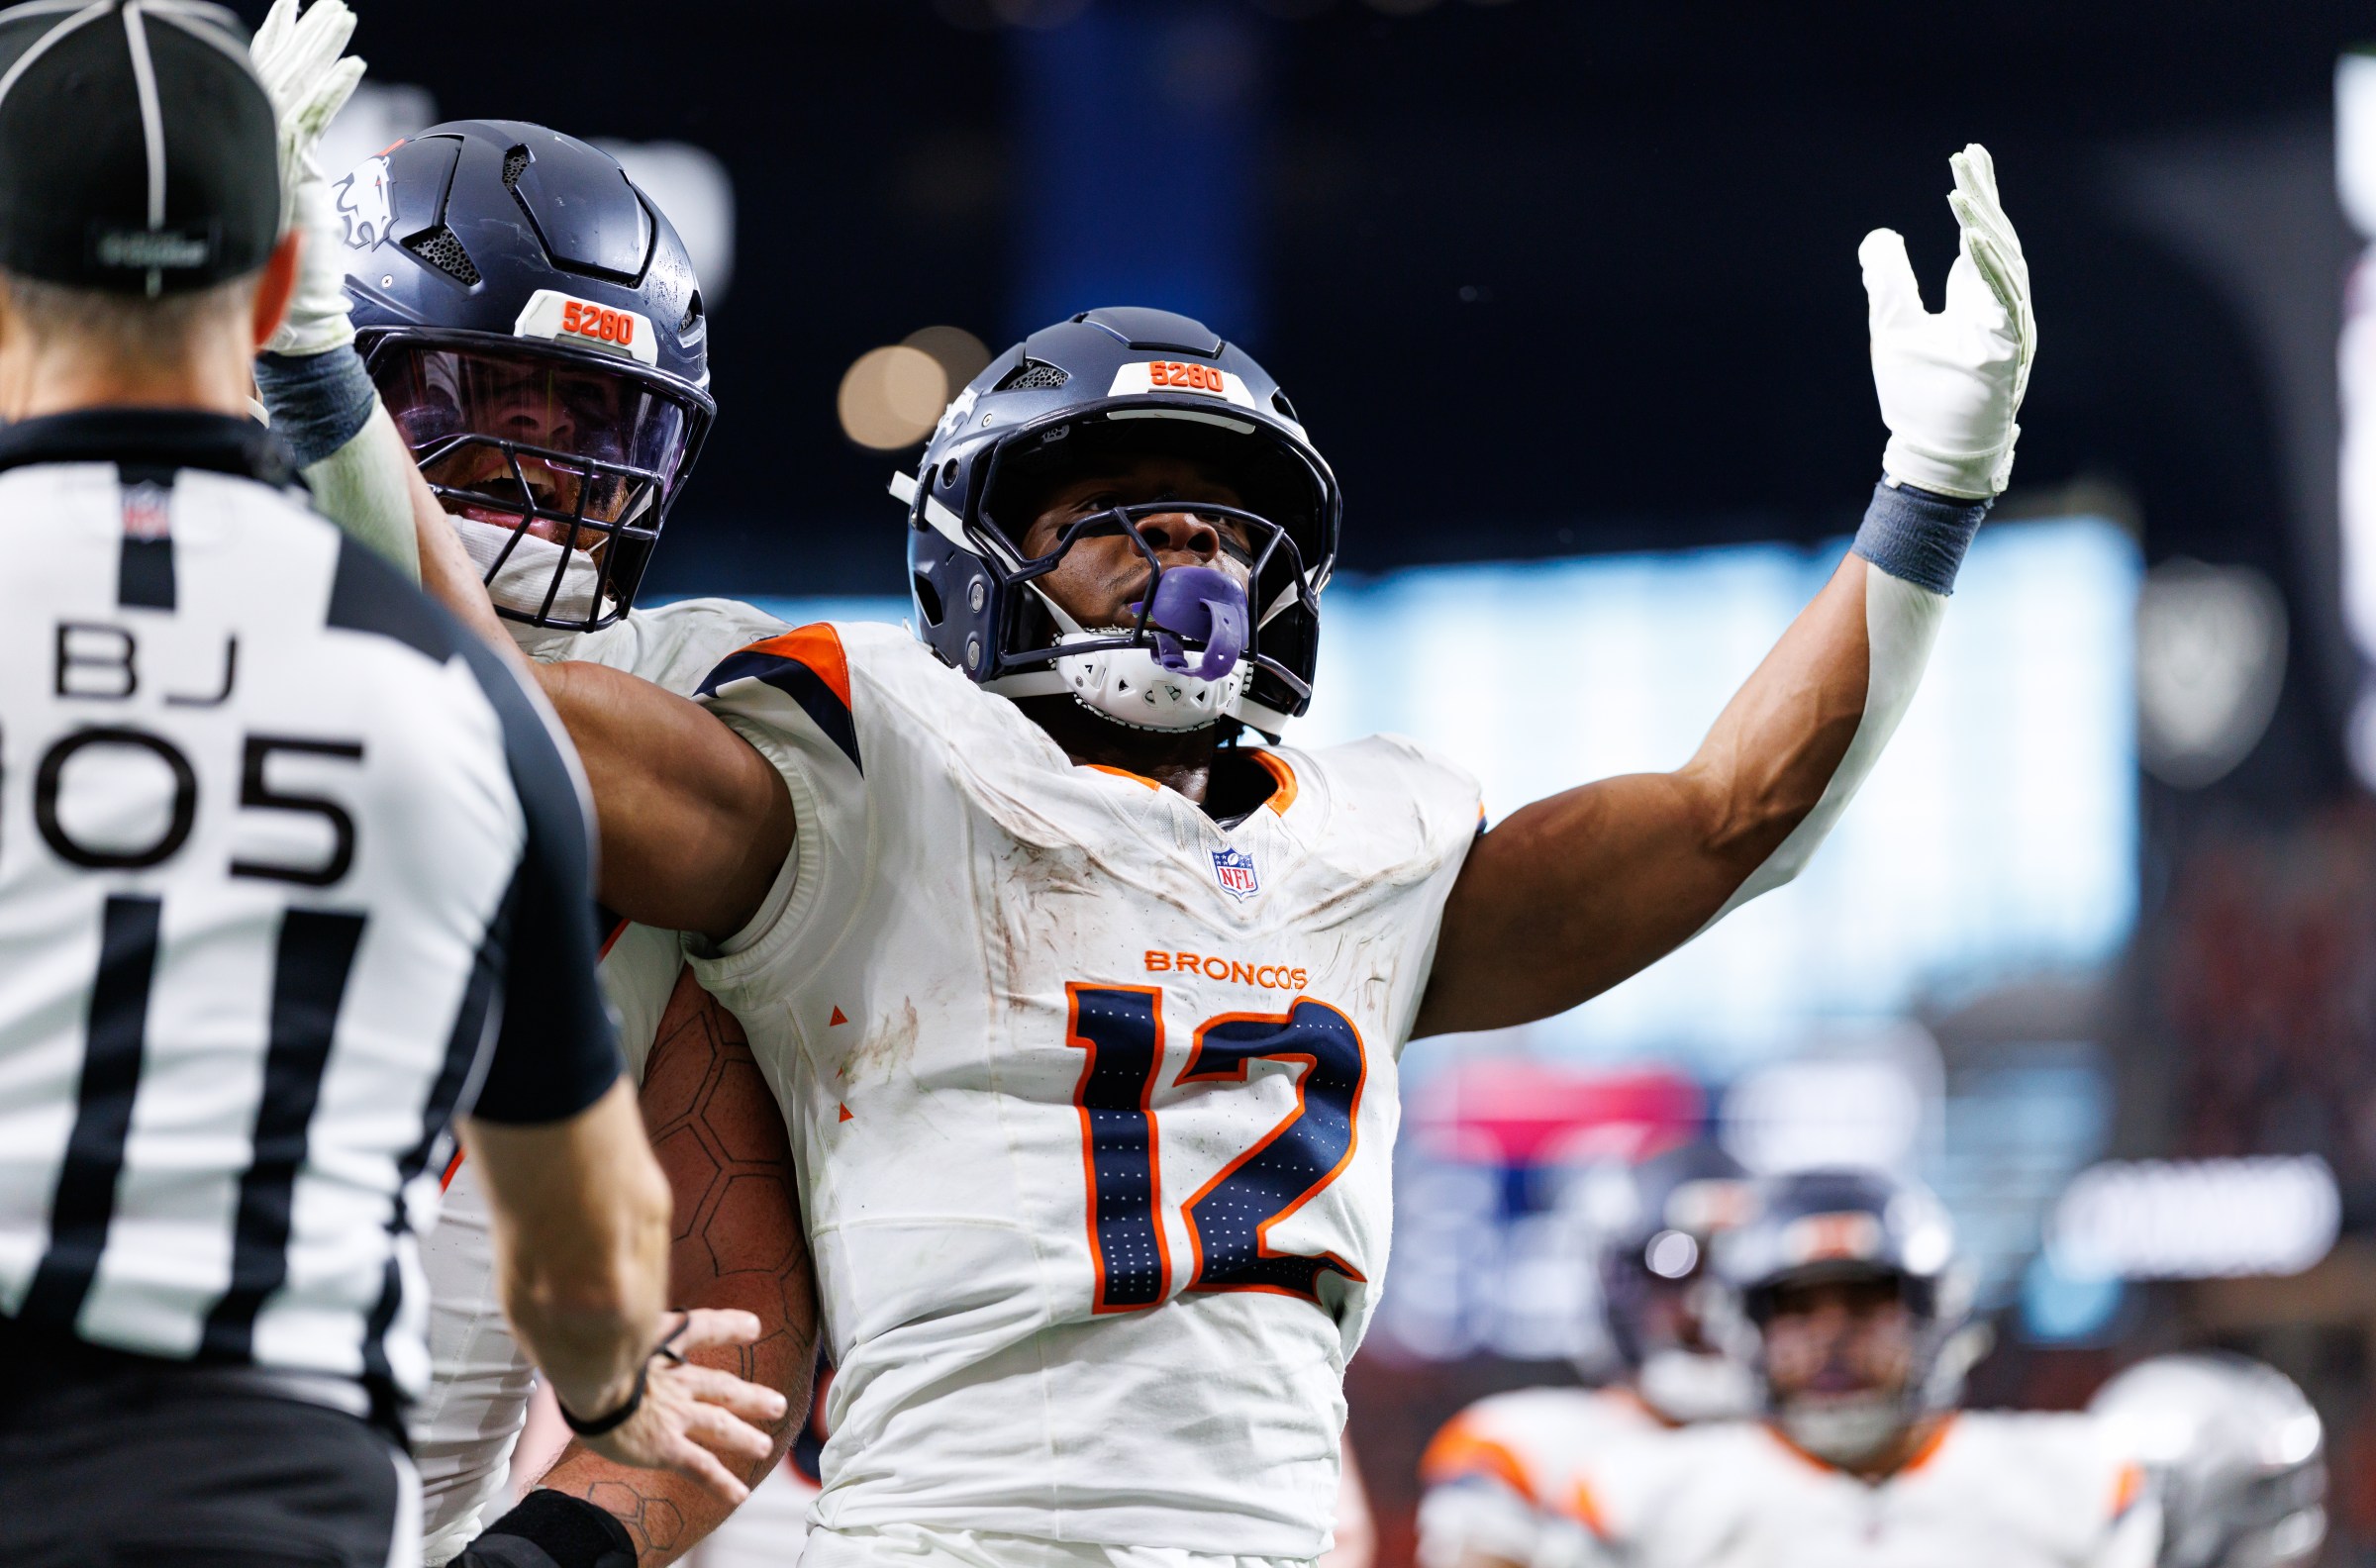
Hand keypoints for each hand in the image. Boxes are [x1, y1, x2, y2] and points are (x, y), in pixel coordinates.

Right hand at [249, 0, 365, 355]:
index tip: (290, 12)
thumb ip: (295, 180)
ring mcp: (269, 160)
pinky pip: (312, 124)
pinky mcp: (287, 176)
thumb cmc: (292, 283)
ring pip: (294, 88)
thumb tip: (305, 169)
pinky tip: (353, 65)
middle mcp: (260, 151)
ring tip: (342, 13)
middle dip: (304, 35)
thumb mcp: (292, 216)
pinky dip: (332, 92)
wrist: (290, 320)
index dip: (278, 46)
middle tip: (326, 2)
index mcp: (262, 153)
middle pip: (281, 76)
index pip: (267, 85)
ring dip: (320, 48)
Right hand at [570, 1309, 788, 1505]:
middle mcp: (676, 1381)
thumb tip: (612, 1306)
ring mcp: (675, 1414)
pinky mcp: (666, 1445)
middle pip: (722, 1387)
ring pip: (721, 1426)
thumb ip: (621, 1320)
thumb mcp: (611, 1324)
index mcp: (661, 1348)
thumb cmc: (587, 1350)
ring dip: (744, 1437)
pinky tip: (739, 1494)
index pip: (701, 1329)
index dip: (728, 1327)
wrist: (587, 1378)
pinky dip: (722, 1482)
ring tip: (764, 1447)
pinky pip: (702, 1466)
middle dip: (750, 1397)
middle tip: (776, 1404)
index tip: (753, 1326)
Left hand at [1860, 143, 2035, 498]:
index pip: (1980, 234)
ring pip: (2004, 263)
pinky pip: (2006, 300)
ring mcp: (2009, 327)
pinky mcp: (2010, 351)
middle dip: (1982, 196)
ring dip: (1984, 225)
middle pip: (1996, 238)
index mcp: (1976, 298)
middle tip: (1968, 156)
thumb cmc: (1920, 395)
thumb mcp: (1892, 327)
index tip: (1966, 159)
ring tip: (1961, 191)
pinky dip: (1991, 268)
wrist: (1933, 454)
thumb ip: (1889, 282)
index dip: (1975, 197)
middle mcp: (1998, 306)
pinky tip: (1975, 238)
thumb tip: (1880, 237)